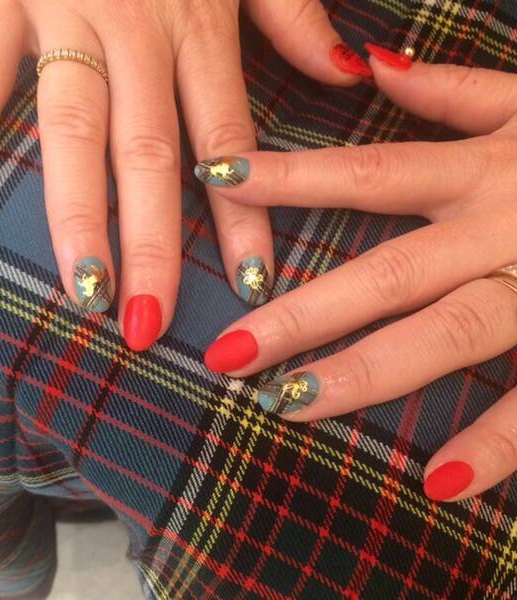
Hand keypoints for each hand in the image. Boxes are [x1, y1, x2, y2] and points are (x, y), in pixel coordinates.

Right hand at [0, 0, 367, 350]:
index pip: (229, 145)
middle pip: (151, 158)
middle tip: (149, 326)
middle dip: (153, 246)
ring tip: (82, 293)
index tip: (250, 290)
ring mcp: (62, 13)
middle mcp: (137, 30)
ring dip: (76, 218)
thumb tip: (345, 72)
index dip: (243, 221)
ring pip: (74, 133)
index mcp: (199, 28)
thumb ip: (293, 17)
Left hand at [201, 45, 516, 501]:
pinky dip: (495, 446)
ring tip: (288, 407)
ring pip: (443, 338)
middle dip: (301, 316)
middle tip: (227, 353)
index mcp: (483, 172)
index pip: (364, 172)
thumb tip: (373, 63)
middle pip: (385, 275)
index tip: (216, 181)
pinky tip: (435, 483)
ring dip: (364, 376)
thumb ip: (454, 89)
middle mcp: (501, 232)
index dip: (286, 176)